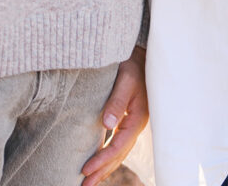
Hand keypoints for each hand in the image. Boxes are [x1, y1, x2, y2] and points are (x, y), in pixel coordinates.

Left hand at [80, 46, 148, 185]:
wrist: (143, 54)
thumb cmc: (133, 64)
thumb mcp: (125, 79)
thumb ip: (117, 101)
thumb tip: (107, 126)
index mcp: (137, 118)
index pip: (117, 146)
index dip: (101, 160)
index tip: (84, 170)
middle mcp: (137, 124)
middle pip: (119, 155)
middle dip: (102, 171)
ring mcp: (134, 123)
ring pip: (120, 152)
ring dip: (106, 167)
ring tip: (91, 181)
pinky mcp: (130, 119)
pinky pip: (119, 143)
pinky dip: (109, 154)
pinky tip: (100, 159)